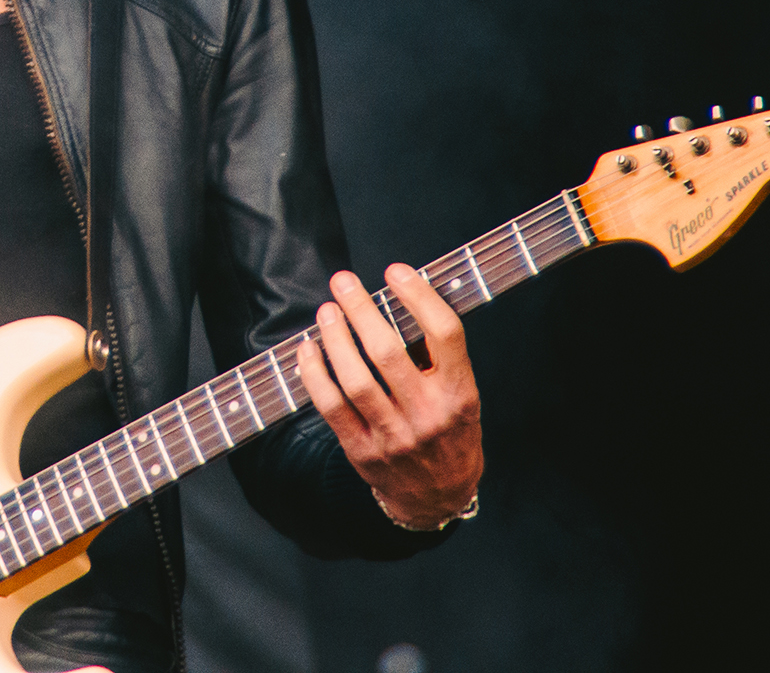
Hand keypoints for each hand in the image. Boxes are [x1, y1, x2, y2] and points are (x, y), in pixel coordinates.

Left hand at [296, 265, 483, 528]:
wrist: (438, 497)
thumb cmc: (449, 432)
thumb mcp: (461, 394)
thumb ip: (438, 355)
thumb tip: (399, 298)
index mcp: (460, 394)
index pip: (444, 334)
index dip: (418, 296)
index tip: (396, 272)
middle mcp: (428, 415)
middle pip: (388, 352)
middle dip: (361, 309)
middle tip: (344, 282)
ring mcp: (393, 436)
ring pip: (355, 379)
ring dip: (335, 338)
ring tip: (326, 311)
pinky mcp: (362, 451)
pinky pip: (331, 407)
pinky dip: (314, 374)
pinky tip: (308, 349)